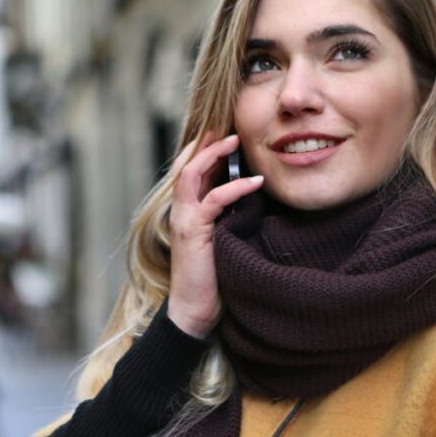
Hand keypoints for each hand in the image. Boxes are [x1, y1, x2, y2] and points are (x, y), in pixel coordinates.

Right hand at [167, 133, 263, 337]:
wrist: (195, 310)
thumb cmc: (214, 276)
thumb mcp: (224, 237)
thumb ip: (230, 214)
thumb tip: (254, 192)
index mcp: (188, 209)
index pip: (191, 168)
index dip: (206, 147)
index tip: (228, 131)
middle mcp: (181, 209)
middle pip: (186, 162)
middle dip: (206, 141)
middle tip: (230, 126)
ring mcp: (184, 219)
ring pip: (191, 174)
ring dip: (213, 154)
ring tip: (236, 141)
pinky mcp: (193, 232)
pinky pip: (212, 201)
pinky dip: (234, 188)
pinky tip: (255, 183)